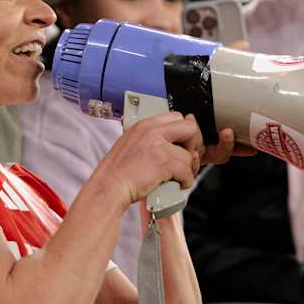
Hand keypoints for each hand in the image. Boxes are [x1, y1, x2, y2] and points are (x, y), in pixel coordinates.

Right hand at [93, 112, 218, 207]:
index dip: (185, 132)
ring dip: (188, 170)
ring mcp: (159, 146)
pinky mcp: (164, 162)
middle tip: (189, 160)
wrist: (109, 186)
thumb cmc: (118, 172)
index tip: (185, 144)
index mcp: (144, 125)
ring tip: (178, 178)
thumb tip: (174, 142)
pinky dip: (185, 181)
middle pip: (190, 128)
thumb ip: (151, 138)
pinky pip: (187, 171)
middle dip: (194, 145)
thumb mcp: (132, 144)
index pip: (177, 117)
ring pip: (190, 155)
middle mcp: (152, 131)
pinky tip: (176, 185)